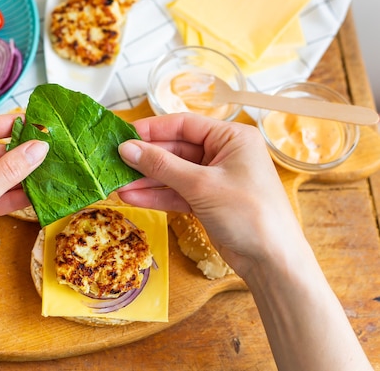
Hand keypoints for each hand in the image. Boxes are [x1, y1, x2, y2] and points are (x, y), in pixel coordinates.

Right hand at [116, 112, 303, 276]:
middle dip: (145, 159)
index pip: (184, 124)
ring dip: (146, 180)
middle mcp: (223, 154)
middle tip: (113, 163)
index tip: (122, 136)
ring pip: (172, 173)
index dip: (151, 130)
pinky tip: (131, 197)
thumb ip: (161, 165)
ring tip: (116, 185)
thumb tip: (126, 148)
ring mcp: (214, 179)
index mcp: (231, 137)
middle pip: (175, 150)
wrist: (272, 261)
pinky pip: (176, 192)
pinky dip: (156, 195)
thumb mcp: (201, 185)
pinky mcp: (207, 201)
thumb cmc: (248, 213)